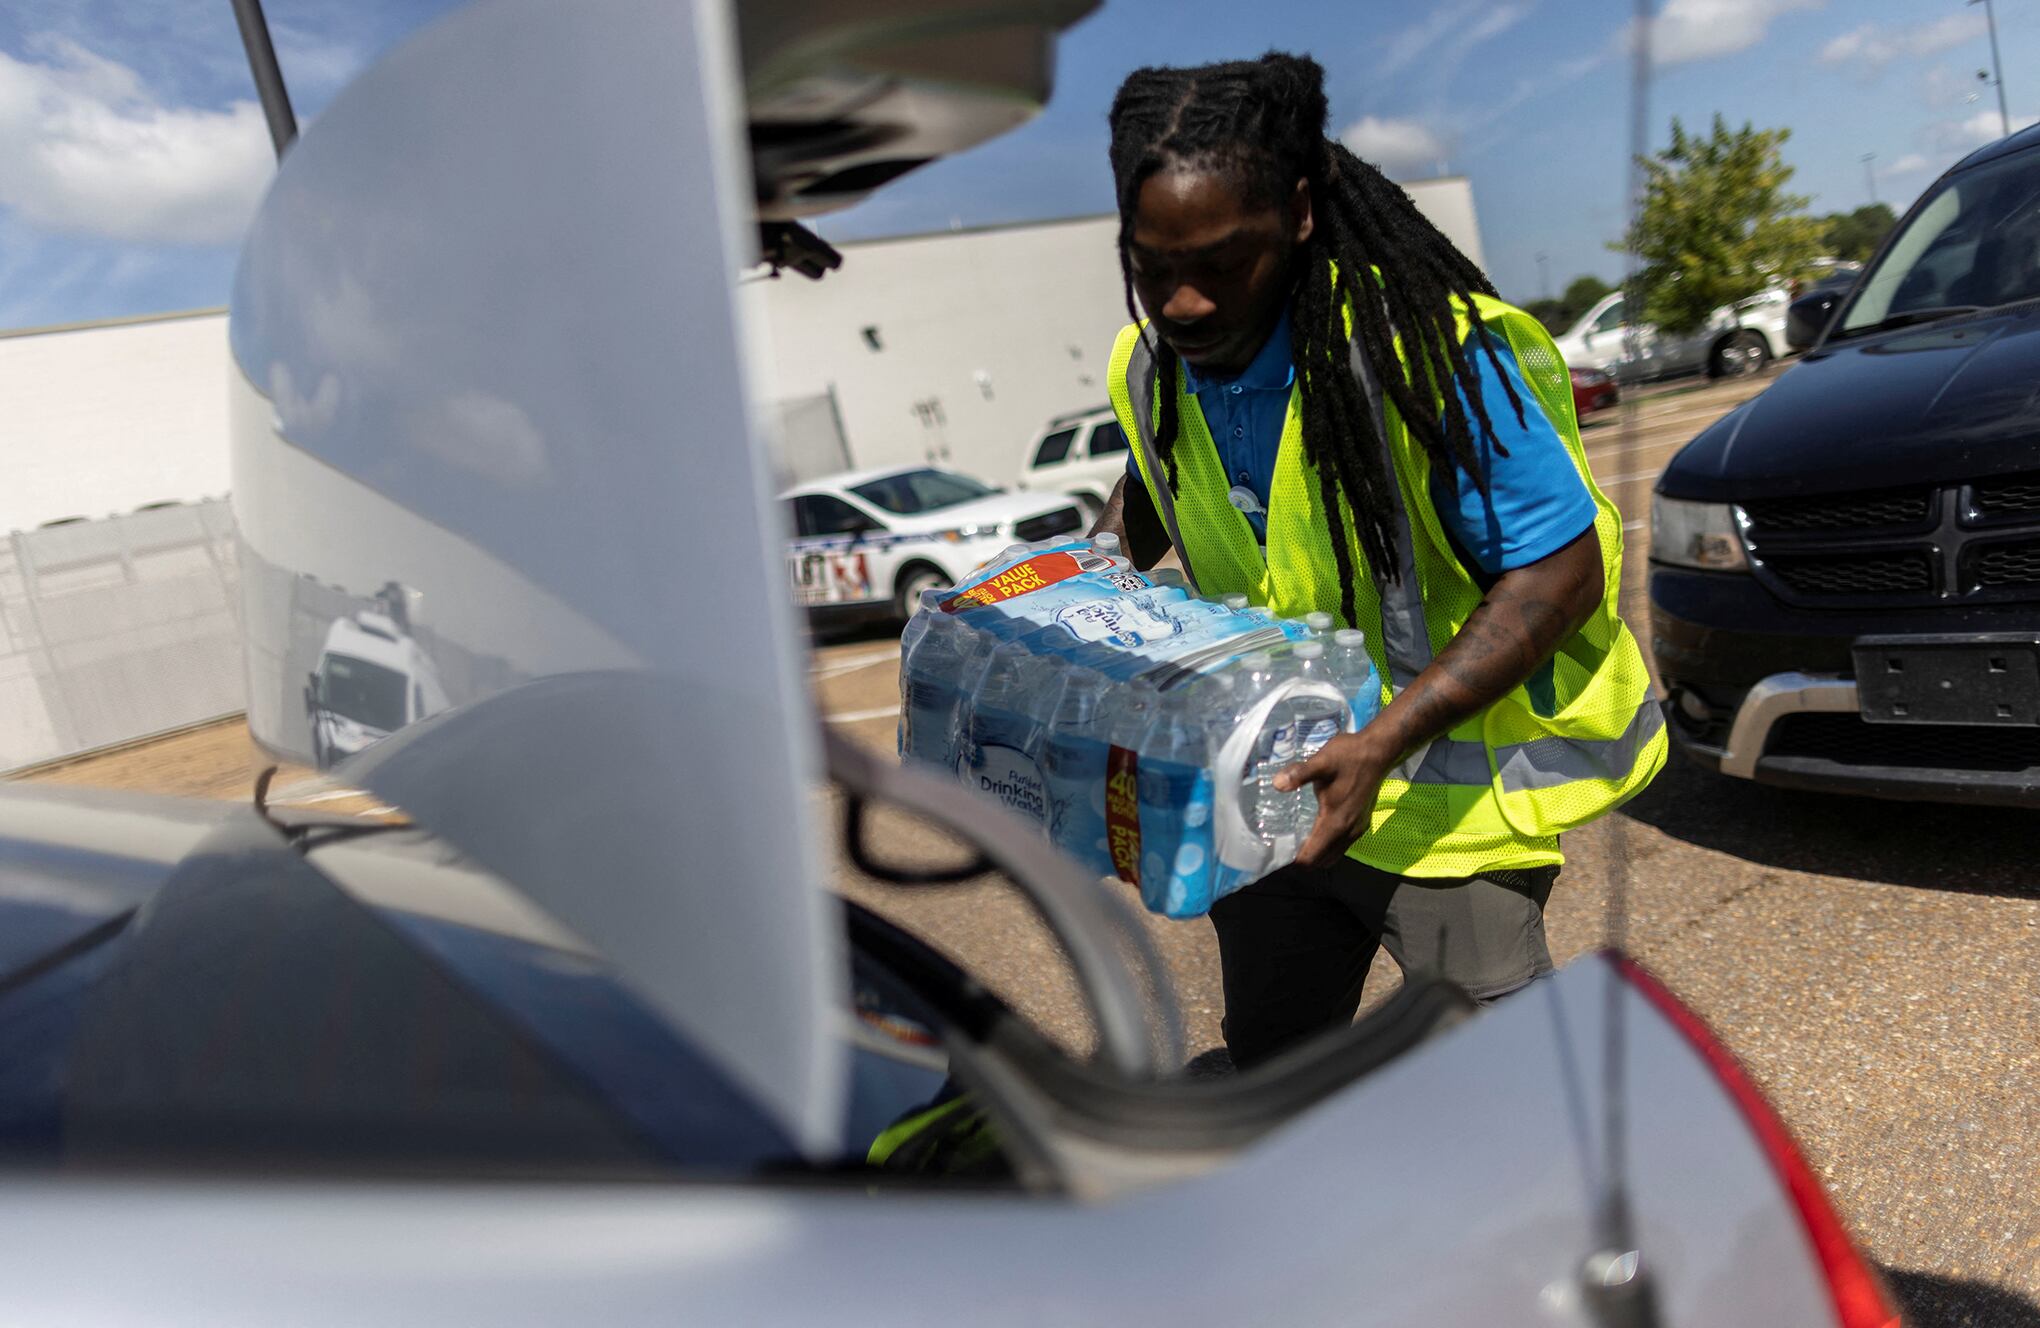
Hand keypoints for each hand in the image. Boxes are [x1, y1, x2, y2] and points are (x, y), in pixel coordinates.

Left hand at [1275, 731, 1395, 867]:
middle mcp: (1348, 832)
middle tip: (1282, 847)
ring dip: (1316, 854)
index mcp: (1335, 822)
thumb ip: (1300, 774)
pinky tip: (1315, 831)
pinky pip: (1341, 846)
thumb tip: (1277, 784)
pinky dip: (1327, 847)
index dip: (1294, 860)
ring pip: (1333, 855)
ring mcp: (1357, 829)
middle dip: (1303, 860)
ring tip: (1296, 841)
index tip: (1277, 852)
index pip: (1312, 857)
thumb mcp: (1322, 762)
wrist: (1379, 751)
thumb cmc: (1349, 756)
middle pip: (1322, 861)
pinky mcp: (1362, 823)